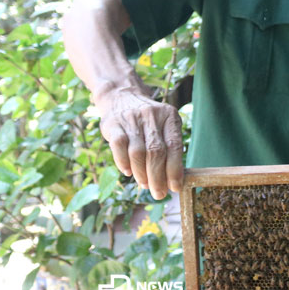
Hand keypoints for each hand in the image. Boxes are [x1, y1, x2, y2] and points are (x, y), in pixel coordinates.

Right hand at [96, 83, 183, 199]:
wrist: (121, 96)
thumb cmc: (148, 121)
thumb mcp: (163, 126)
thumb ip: (168, 149)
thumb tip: (171, 181)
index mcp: (169, 116)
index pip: (174, 146)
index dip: (175, 169)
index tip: (175, 187)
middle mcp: (152, 116)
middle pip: (156, 152)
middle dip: (158, 177)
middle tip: (159, 193)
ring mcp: (132, 119)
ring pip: (138, 152)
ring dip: (142, 173)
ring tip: (145, 185)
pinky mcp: (113, 124)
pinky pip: (119, 146)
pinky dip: (123, 162)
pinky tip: (128, 172)